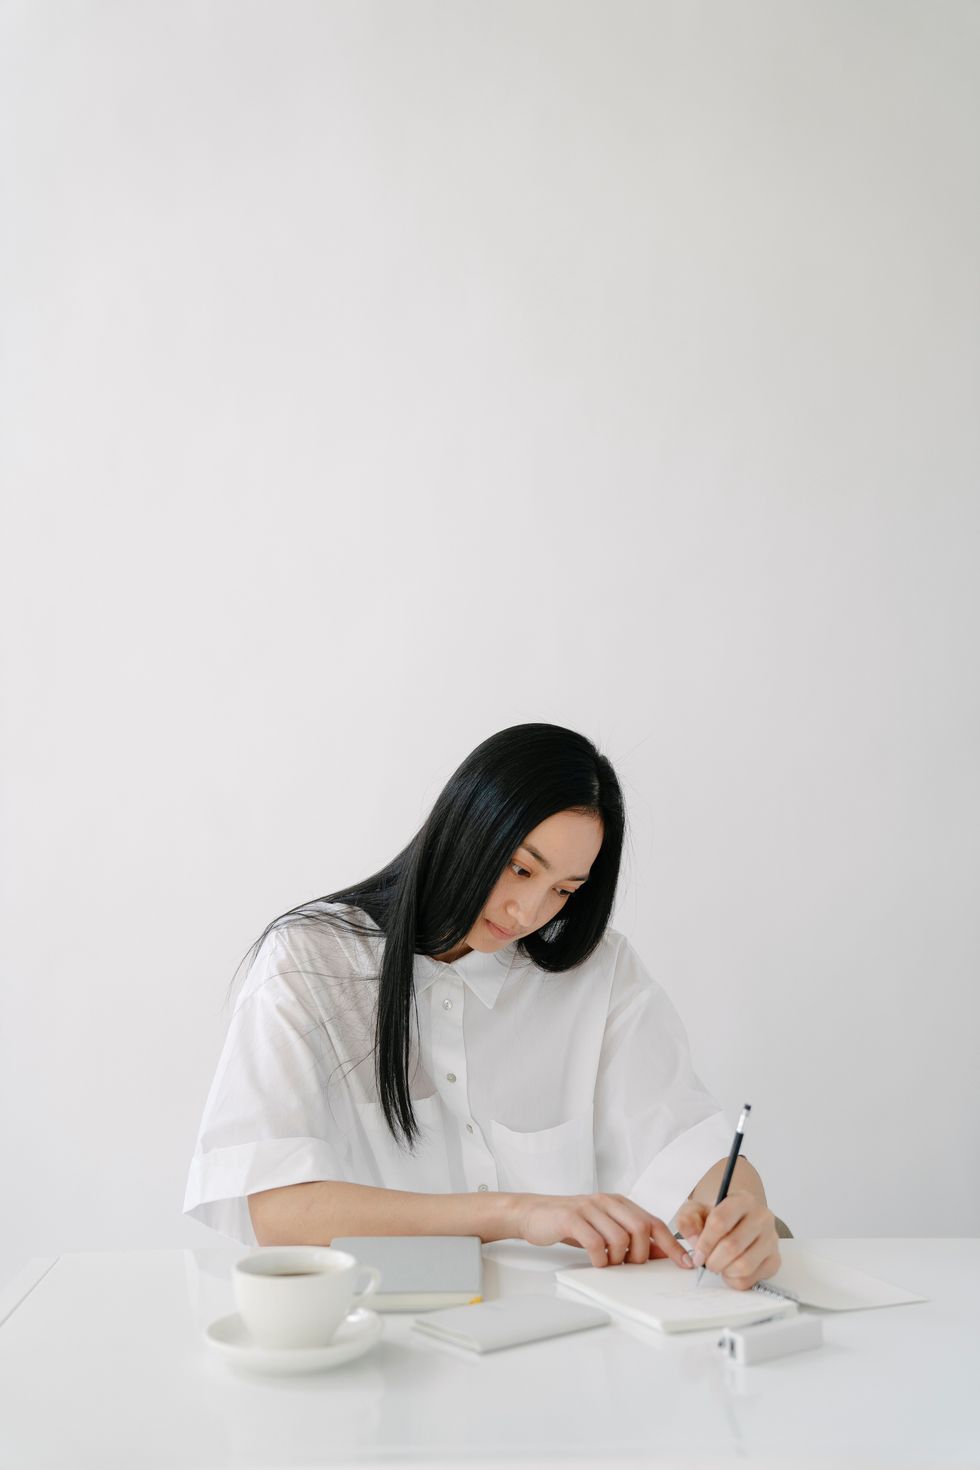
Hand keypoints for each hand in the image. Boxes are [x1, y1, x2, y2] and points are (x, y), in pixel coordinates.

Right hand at [515, 1192, 695, 1269]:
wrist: (533, 1213)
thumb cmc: (571, 1223)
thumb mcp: (604, 1227)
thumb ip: (630, 1237)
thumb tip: (661, 1254)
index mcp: (619, 1203)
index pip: (654, 1222)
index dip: (672, 1245)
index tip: (685, 1264)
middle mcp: (607, 1202)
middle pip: (642, 1228)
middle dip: (642, 1255)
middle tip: (629, 1266)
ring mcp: (589, 1208)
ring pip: (620, 1237)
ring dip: (618, 1259)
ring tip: (608, 1264)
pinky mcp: (571, 1218)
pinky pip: (595, 1242)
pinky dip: (599, 1258)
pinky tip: (595, 1261)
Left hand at [675, 1189, 780, 1290]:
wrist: (738, 1224)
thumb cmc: (717, 1218)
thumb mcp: (697, 1211)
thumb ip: (688, 1221)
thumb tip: (695, 1242)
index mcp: (742, 1200)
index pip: (720, 1221)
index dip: (705, 1242)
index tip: (697, 1254)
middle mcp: (762, 1217)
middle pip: (732, 1246)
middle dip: (713, 1260)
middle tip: (706, 1264)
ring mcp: (771, 1239)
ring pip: (744, 1265)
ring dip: (725, 1271)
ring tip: (719, 1265)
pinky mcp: (774, 1260)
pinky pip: (752, 1279)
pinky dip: (735, 1280)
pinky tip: (730, 1271)